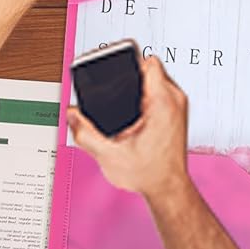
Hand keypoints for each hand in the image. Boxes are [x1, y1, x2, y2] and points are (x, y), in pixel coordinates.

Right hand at [68, 56, 189, 199]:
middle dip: (128, 75)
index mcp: (162, 103)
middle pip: (149, 69)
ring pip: (154, 79)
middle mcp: (174, 100)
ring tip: (120, 99)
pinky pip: (159, 90)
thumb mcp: (108, 155)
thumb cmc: (149, 173)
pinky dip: (144, 94)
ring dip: (136, 85)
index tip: (112, 67)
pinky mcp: (175, 111)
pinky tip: (131, 108)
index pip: (149, 63)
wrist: (167, 186)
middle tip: (110, 86)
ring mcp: (177, 105)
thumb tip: (72, 114)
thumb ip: (85, 133)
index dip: (128, 62)